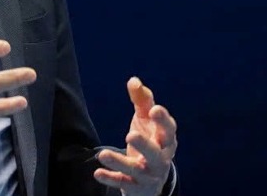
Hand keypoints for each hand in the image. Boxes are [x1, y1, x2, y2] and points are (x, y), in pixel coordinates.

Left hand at [94, 77, 177, 195]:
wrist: (151, 181)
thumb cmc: (149, 142)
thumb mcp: (146, 122)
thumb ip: (142, 102)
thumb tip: (134, 80)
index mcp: (165, 140)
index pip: (168, 130)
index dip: (163, 121)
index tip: (154, 110)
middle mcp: (160, 159)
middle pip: (155, 154)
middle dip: (145, 145)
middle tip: (130, 134)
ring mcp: (148, 175)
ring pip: (137, 170)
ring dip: (120, 162)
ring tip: (102, 154)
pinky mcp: (134, 186)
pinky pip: (123, 183)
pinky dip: (111, 178)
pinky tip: (97, 172)